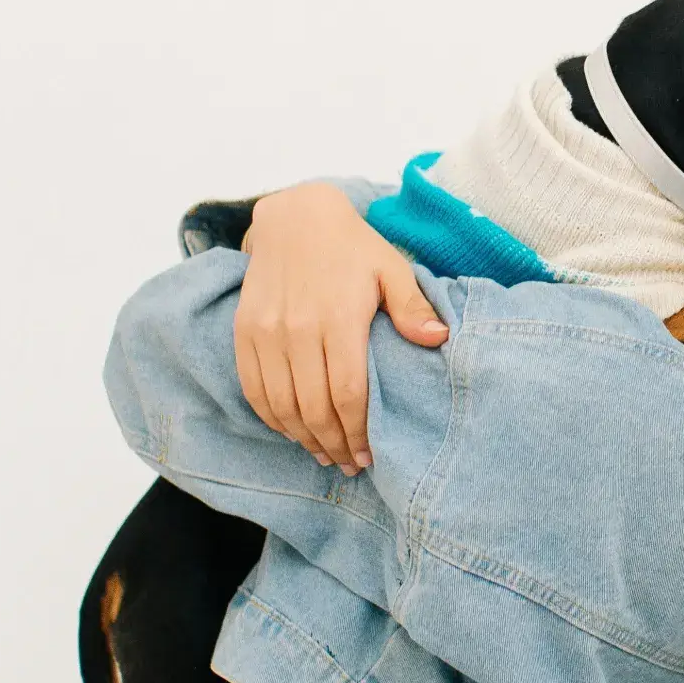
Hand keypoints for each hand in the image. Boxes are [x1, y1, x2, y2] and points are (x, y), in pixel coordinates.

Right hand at [233, 182, 446, 474]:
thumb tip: (438, 340)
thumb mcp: (391, 268)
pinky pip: (254, 387)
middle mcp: (297, 328)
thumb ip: (412, 307)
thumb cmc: (352, 247)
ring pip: (281, 404)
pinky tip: (292, 430)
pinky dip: (272, 417)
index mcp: (338, 318)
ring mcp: (266, 331)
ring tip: (324, 455)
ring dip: (302, 438)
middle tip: (349, 465)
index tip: (369, 456)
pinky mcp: (245, 330)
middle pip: (313, 408)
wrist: (294, 217)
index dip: (357, 432)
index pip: (347, 393)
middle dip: (333, 445)